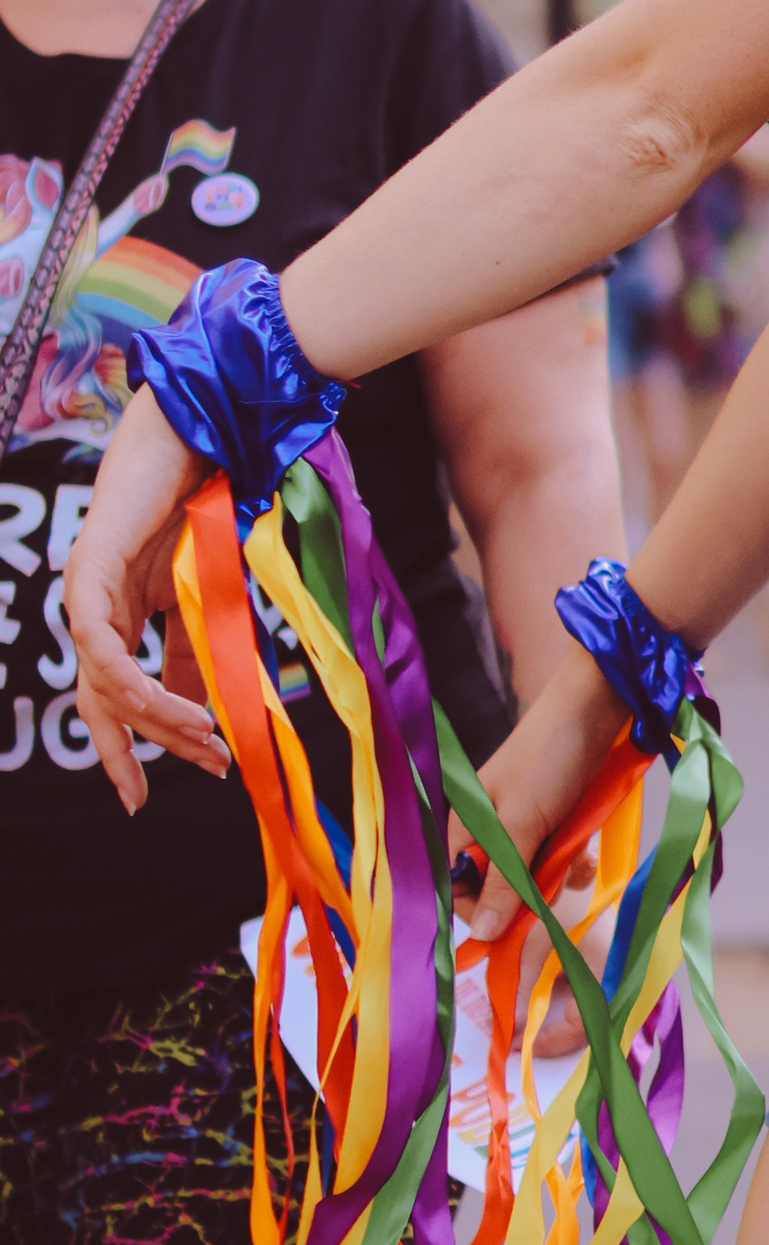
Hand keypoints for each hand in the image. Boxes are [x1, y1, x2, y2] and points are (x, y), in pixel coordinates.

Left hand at [65, 389, 228, 811]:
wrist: (194, 443)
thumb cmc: (201, 507)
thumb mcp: (204, 599)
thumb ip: (194, 651)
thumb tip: (206, 711)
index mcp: (117, 620)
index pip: (112, 701)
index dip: (128, 752)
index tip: (142, 802)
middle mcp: (92, 614)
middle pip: (107, 704)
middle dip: (150, 748)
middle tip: (208, 771)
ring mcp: (84, 596)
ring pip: (106, 684)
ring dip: (159, 719)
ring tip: (208, 739)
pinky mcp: (87, 576)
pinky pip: (103, 648)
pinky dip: (137, 683)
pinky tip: (172, 705)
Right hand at [454, 657, 632, 1055]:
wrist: (600, 703)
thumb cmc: (551, 757)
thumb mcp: (523, 824)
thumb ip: (502, 880)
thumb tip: (478, 935)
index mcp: (465, 826)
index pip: (459, 889)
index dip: (482, 914)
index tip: (512, 932)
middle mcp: (490, 827)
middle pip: (499, 887)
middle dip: (526, 896)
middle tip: (551, 893)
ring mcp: (526, 823)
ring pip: (533, 875)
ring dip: (554, 879)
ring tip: (572, 866)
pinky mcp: (559, 817)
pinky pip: (558, 856)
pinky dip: (572, 861)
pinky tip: (585, 858)